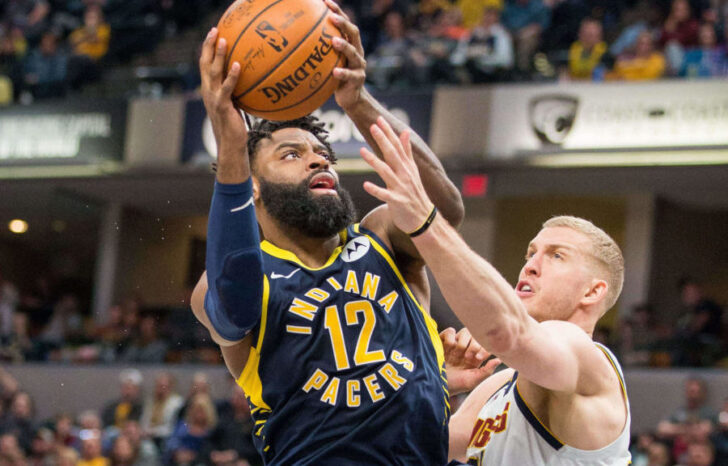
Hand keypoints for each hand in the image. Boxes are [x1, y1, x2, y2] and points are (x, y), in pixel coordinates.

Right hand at [199, 28, 248, 180]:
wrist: (230, 146)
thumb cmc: (235, 127)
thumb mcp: (235, 106)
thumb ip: (236, 92)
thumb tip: (250, 81)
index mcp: (209, 90)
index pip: (205, 65)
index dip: (207, 49)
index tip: (213, 34)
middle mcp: (208, 92)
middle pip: (205, 64)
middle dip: (208, 46)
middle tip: (214, 30)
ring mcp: (213, 99)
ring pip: (213, 72)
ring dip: (218, 55)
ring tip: (224, 40)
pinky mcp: (222, 106)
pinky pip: (227, 88)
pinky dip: (232, 76)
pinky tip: (238, 65)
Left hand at [325, 0, 365, 110]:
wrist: (350, 99)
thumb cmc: (334, 78)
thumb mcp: (327, 62)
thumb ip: (318, 51)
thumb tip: (292, 40)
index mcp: (350, 45)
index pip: (345, 24)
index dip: (338, 11)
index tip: (325, 1)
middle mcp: (357, 52)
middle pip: (354, 33)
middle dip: (343, 23)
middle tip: (332, 17)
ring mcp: (359, 66)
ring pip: (354, 53)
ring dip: (344, 46)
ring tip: (334, 41)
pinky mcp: (358, 80)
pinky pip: (350, 76)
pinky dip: (343, 73)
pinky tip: (335, 72)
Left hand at [360, 118, 433, 233]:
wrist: (423, 218)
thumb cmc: (415, 193)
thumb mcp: (412, 170)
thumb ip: (406, 151)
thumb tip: (404, 131)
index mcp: (407, 166)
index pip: (397, 145)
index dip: (388, 132)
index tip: (379, 119)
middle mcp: (404, 174)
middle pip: (392, 154)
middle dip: (383, 140)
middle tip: (373, 126)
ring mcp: (401, 188)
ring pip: (386, 172)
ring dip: (374, 161)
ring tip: (362, 151)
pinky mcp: (397, 201)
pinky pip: (384, 195)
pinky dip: (375, 190)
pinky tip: (365, 185)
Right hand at [440, 327, 500, 394]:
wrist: (434, 384)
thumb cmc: (454, 385)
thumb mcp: (471, 381)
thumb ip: (486, 371)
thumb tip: (499, 359)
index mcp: (475, 358)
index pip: (486, 345)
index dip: (484, 348)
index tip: (478, 359)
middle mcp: (466, 349)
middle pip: (476, 335)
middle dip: (474, 345)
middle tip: (467, 357)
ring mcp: (454, 344)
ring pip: (464, 331)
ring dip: (462, 343)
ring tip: (457, 354)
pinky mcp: (443, 340)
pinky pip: (450, 331)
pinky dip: (450, 337)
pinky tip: (448, 348)